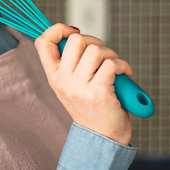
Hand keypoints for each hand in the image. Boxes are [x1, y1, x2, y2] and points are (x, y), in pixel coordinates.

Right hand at [34, 24, 132, 145]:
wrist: (103, 139)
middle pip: (76, 40)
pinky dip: (123, 65)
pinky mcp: (98, 92)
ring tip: (116, 68)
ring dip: (112, 55)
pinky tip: (125, 74)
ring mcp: (79, 87)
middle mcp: (63, 81)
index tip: (74, 32)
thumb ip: (73, 64)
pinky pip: (112, 64)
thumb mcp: (73, 86)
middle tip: (103, 56)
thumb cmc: (93, 109)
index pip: (43, 42)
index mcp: (54, 77)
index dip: (58, 29)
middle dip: (95, 41)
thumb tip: (78, 35)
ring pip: (96, 50)